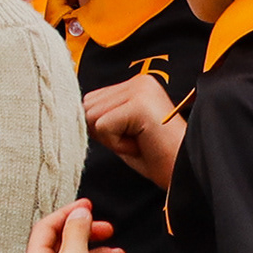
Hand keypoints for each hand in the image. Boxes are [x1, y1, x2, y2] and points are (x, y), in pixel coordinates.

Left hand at [83, 72, 183, 189]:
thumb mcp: (121, 130)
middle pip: (87, 107)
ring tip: (138, 141)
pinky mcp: (139, 104)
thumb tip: (69, 112)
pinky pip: (103, 128)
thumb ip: (100, 116)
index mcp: (135, 83)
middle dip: (105, 132)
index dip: (102, 127)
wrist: (183, 172)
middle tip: (135, 140)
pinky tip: (140, 144)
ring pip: (92, 117)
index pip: (89, 101)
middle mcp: (138, 80)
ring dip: (111, 139)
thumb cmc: (154, 155)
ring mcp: (140, 89)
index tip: (131, 136)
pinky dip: (117, 145)